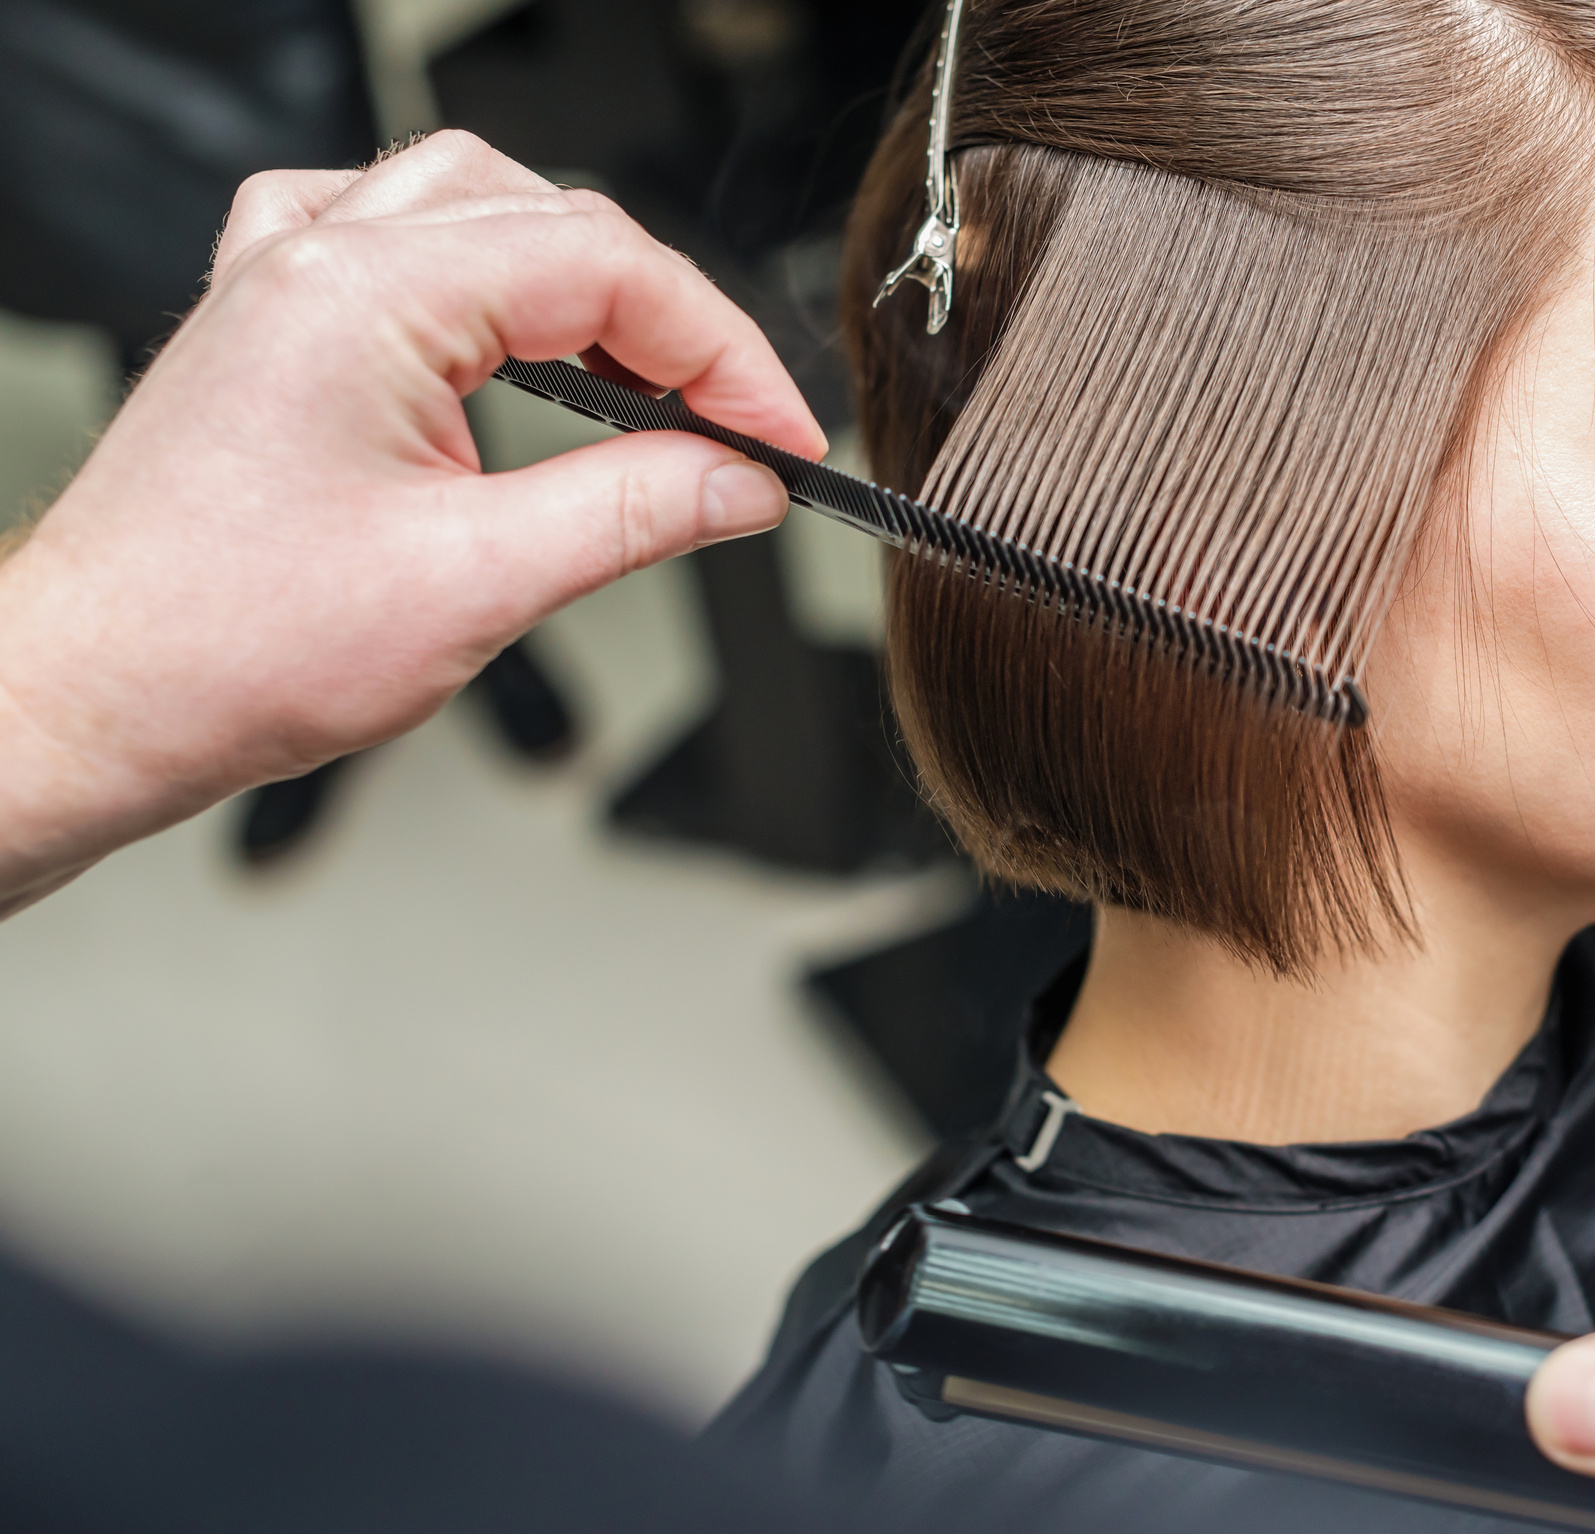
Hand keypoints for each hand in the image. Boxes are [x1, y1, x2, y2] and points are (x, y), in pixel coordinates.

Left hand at [0, 131, 823, 912]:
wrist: (99, 693)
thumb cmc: (228, 645)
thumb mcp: (478, 585)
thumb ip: (637, 511)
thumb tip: (741, 480)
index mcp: (368, 297)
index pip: (609, 270)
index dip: (725, 354)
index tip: (782, 437)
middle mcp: (319, 259)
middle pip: (558, 222)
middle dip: (670, 323)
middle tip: (736, 429)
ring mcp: (285, 278)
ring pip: (480, 205)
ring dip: (581, 282)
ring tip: (647, 381)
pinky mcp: (271, 317)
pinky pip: (391, 231)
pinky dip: (479, 272)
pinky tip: (507, 333)